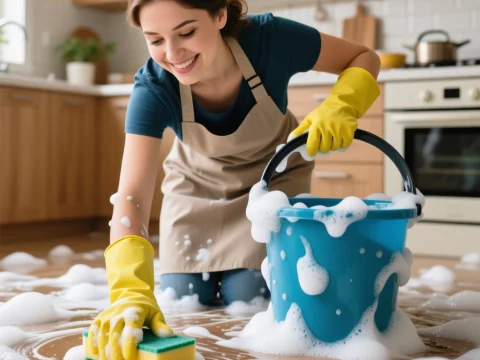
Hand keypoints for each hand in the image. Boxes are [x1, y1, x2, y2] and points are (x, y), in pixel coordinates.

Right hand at [87, 235, 172, 359]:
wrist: (131, 293)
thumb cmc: (146, 308)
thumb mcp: (156, 314)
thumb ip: (160, 325)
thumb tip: (169, 335)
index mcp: (134, 312)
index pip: (130, 331)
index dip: (129, 346)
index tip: (131, 358)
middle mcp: (118, 314)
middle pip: (115, 336)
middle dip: (117, 353)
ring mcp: (107, 316)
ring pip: (103, 336)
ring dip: (105, 351)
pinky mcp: (99, 318)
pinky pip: (93, 332)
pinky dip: (93, 344)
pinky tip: (97, 354)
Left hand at [289, 67, 379, 156]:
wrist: (341, 104)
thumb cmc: (322, 114)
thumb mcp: (309, 119)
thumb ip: (299, 131)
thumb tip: (290, 140)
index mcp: (316, 125)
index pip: (312, 146)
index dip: (311, 152)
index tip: (311, 153)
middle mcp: (328, 128)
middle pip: (324, 149)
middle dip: (322, 148)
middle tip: (323, 141)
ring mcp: (340, 130)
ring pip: (334, 148)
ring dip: (332, 146)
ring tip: (331, 137)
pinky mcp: (349, 131)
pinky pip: (344, 147)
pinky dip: (341, 145)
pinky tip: (339, 137)